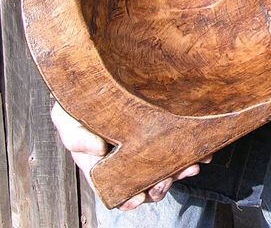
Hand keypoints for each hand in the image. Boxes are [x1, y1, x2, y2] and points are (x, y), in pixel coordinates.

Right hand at [51, 102, 209, 210]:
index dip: (126, 197)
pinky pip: (181, 150)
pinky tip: (204, 154)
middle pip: (144, 182)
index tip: (138, 198)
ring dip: (178, 172)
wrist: (105, 72)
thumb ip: (76, 136)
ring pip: (165, 169)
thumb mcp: (67, 117)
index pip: (114, 188)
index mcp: (101, 163)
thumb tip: (97, 150)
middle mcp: (126, 158)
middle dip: (158, 185)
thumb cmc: (80, 101)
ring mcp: (147, 146)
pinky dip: (193, 155)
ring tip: (189, 167)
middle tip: (167, 180)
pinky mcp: (165, 133)